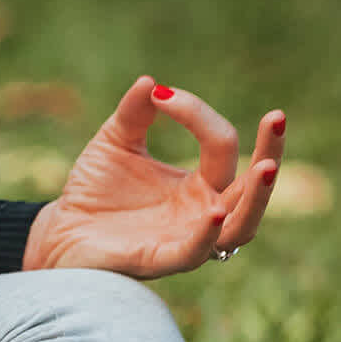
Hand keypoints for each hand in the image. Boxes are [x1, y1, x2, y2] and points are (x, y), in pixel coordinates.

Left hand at [22, 76, 285, 277]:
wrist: (63, 230)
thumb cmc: (96, 190)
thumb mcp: (114, 142)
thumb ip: (133, 114)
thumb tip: (150, 82)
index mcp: (198, 184)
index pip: (220, 145)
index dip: (196, 113)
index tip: (161, 94)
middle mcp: (204, 212)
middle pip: (251, 187)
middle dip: (269, 153)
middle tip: (277, 119)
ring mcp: (188, 238)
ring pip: (240, 226)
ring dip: (256, 198)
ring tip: (267, 166)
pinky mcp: (162, 259)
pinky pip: (195, 252)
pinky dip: (207, 234)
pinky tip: (215, 210)